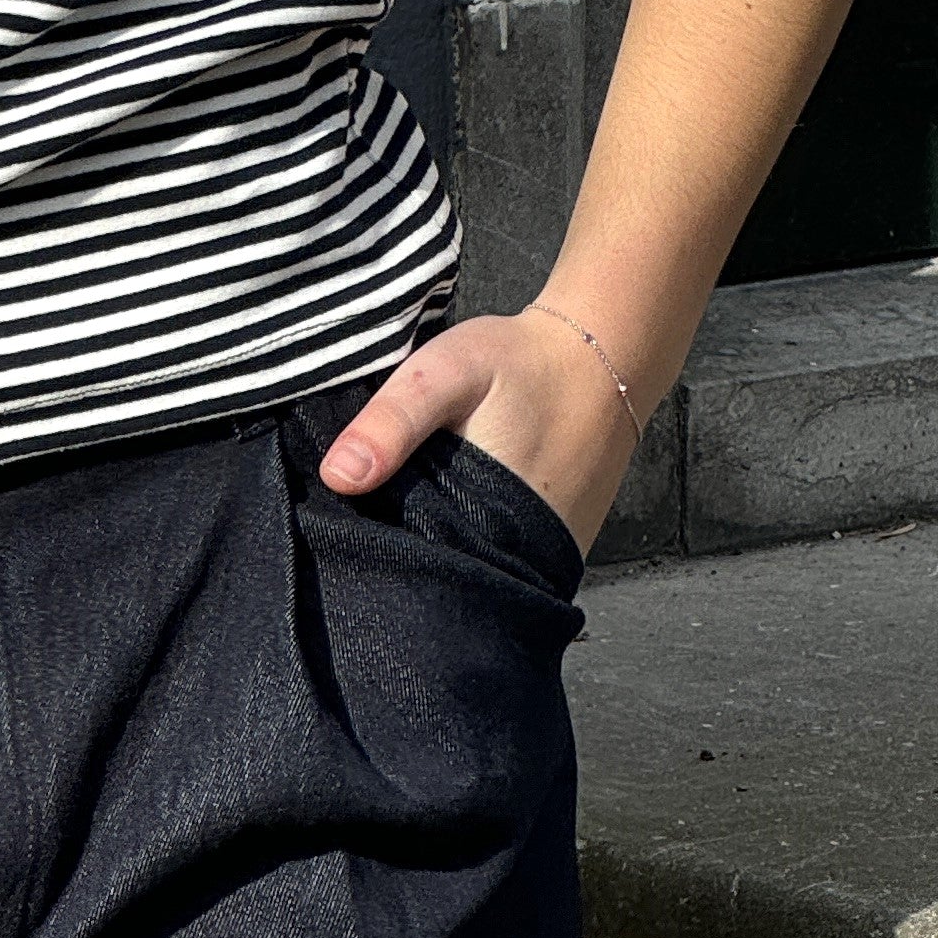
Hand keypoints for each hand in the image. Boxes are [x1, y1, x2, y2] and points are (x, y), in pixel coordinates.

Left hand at [315, 305, 643, 555]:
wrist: (601, 360)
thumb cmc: (520, 364)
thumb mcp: (447, 372)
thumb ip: (392, 422)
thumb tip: (337, 478)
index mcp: (482, 529)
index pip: (410, 571)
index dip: (371, 553)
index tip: (338, 530)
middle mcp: (517, 562)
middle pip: (440, 578)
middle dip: (401, 554)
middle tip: (366, 514)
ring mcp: (543, 564)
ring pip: (471, 571)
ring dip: (437, 547)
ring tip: (407, 508)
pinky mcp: (555, 552)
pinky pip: (500, 560)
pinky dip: (472, 539)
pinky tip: (452, 506)